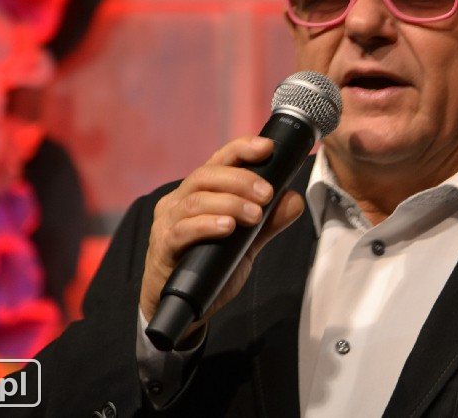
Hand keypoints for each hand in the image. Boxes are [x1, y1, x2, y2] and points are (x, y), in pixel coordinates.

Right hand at [139, 136, 304, 341]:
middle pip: (207, 174)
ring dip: (230, 202)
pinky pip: (183, 229)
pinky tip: (228, 227)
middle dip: (241, 179)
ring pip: (196, 199)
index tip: (267, 147)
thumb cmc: (210, 268)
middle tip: (268, 194)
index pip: (219, 160)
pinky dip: (207, 225)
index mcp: (199, 192)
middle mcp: (179, 200)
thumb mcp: (246, 244)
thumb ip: (268, 223)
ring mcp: (168, 222)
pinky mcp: (163, 247)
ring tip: (255, 215)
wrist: (183, 310)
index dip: (242, 149)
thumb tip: (294, 200)